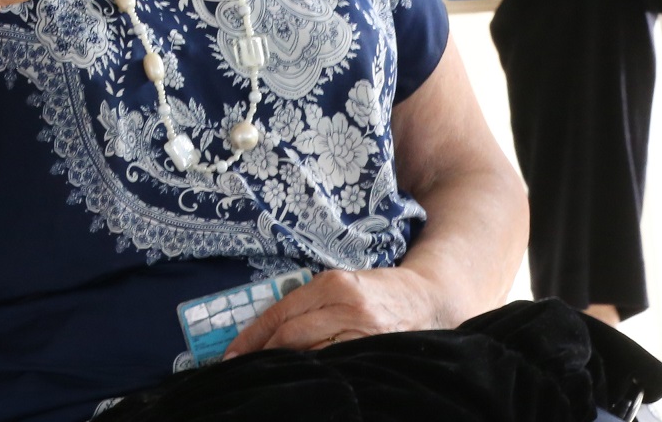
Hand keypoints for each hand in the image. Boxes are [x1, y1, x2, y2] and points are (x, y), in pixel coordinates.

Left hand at [223, 267, 447, 356]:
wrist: (427, 299)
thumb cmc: (376, 292)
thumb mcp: (340, 285)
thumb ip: (308, 303)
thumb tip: (267, 333)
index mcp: (331, 284)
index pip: (281, 313)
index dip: (253, 335)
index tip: (234, 353)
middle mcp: (346, 305)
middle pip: (292, 335)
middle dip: (264, 353)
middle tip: (244, 368)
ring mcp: (364, 330)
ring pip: (312, 354)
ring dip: (287, 366)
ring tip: (268, 375)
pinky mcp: (376, 347)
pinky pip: (337, 364)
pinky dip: (317, 371)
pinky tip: (304, 378)